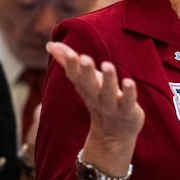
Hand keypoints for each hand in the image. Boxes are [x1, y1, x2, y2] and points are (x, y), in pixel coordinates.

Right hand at [45, 42, 143, 168]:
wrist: (113, 135)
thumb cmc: (98, 99)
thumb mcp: (83, 82)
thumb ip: (67, 62)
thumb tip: (50, 44)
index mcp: (85, 88)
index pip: (75, 76)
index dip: (71, 65)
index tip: (68, 52)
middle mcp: (96, 97)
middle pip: (89, 84)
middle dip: (86, 71)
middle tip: (84, 58)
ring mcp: (112, 105)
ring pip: (109, 92)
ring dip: (108, 79)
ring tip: (107, 65)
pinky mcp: (128, 111)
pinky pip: (128, 101)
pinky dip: (129, 93)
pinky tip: (129, 82)